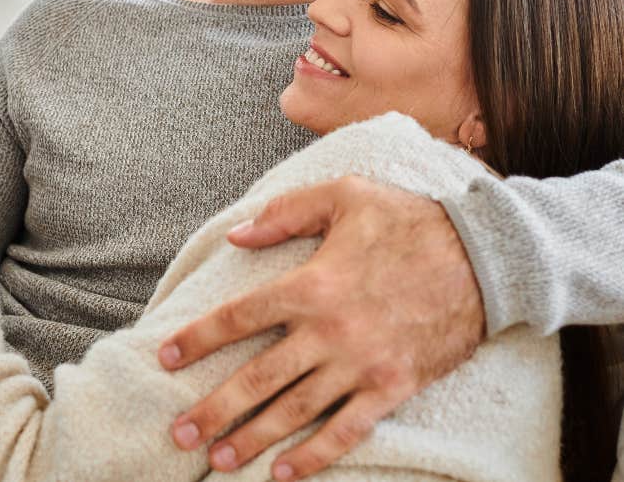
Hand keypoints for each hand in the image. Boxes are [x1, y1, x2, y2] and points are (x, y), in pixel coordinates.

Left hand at [158, 175, 485, 480]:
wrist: (482, 257)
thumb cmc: (406, 220)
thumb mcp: (343, 195)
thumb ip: (286, 213)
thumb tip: (238, 235)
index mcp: (310, 283)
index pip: (238, 318)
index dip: (197, 340)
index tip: (165, 358)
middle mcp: (328, 332)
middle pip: (257, 378)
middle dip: (213, 409)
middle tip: (178, 434)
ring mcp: (360, 365)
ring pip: (294, 412)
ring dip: (252, 439)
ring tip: (216, 460)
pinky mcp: (392, 388)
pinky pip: (346, 431)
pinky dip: (315, 456)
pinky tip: (284, 474)